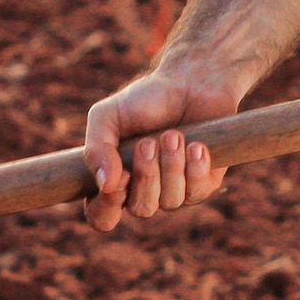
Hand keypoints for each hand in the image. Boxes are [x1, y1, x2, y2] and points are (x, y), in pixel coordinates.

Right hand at [81, 65, 252, 231]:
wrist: (191, 82)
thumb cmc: (144, 101)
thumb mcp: (107, 116)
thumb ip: (96, 149)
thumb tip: (105, 184)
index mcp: (114, 182)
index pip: (102, 217)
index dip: (108, 206)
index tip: (120, 176)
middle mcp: (143, 193)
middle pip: (141, 209)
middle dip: (147, 175)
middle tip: (149, 142)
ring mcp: (174, 192)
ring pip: (170, 202)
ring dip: (171, 165)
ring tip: (174, 135)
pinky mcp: (203, 185)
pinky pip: (197, 192)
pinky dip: (195, 167)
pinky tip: (196, 145)